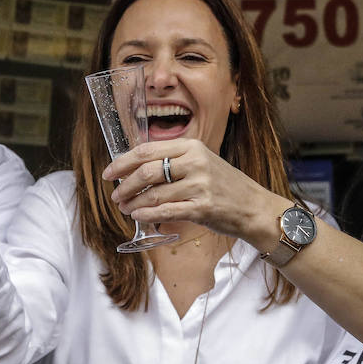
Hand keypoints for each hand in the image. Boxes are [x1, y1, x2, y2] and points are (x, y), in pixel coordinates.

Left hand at [101, 139, 274, 240]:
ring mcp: (199, 185)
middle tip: (116, 196)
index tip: (109, 173)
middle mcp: (195, 162)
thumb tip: (135, 168)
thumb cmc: (224, 185)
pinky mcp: (202, 207)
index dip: (122, 162)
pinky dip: (148, 215)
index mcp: (191, 146)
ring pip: (154, 194)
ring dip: (134, 204)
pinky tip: (138, 217)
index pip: (147, 150)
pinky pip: (166, 211)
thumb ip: (173, 161)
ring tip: (125, 209)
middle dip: (125, 186)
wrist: (253, 206)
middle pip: (146, 172)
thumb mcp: (202, 161)